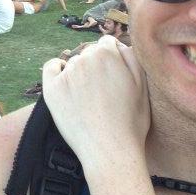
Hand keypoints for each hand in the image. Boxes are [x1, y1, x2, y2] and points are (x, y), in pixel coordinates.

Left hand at [42, 35, 149, 175]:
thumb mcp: (143, 85)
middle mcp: (85, 59)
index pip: (108, 44)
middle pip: (91, 53)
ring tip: (90, 97)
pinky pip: (51, 68)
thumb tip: (121, 45)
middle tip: (105, 89)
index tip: (117, 76)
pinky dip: (57, 69)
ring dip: (81, 73)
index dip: (114, 59)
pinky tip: (65, 80)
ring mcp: (66, 74)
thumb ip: (132, 57)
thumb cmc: (131, 121)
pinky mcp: (52, 89)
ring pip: (74, 63)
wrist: (110, 150)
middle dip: (97, 66)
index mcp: (108, 54)